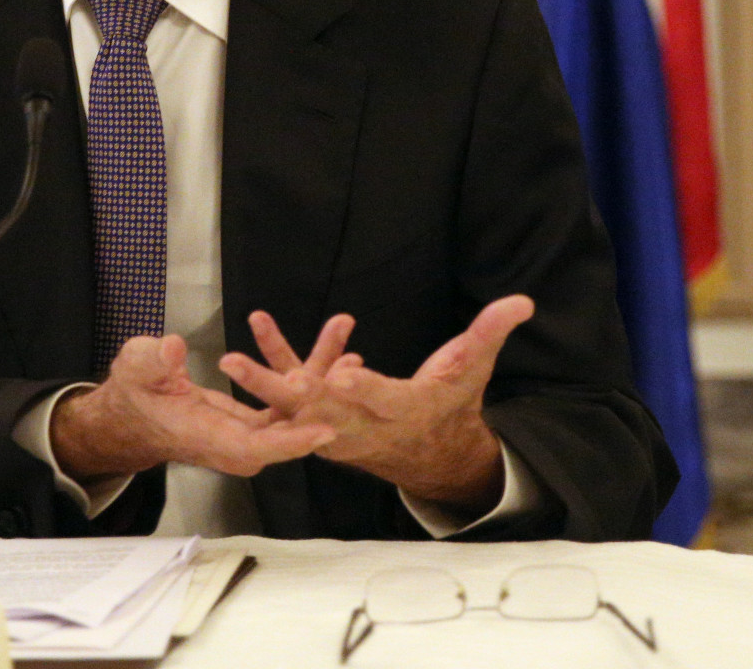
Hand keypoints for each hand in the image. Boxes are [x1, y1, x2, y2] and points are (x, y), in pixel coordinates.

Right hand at [49, 334, 334, 480]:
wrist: (135, 413)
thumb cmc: (135, 392)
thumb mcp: (137, 368)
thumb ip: (154, 361)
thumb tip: (172, 348)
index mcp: (210, 438)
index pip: (257, 448)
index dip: (293, 441)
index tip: (325, 428)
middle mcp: (237, 444)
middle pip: (288, 432)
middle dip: (323, 405)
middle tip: (354, 369)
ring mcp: (249, 436)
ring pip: (294, 417)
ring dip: (322, 386)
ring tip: (350, 349)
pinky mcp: (255, 424)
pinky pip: (289, 406)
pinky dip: (310, 382)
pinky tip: (334, 356)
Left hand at [218, 294, 535, 514]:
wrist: (430, 451)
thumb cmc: (452, 402)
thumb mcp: (474, 367)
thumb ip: (491, 331)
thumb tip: (523, 300)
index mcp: (402, 408)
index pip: (381, 399)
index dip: (362, 387)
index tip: (343, 373)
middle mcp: (362, 424)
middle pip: (320, 410)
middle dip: (287, 393)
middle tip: (252, 371)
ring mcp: (335, 428)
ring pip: (293, 409)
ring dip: (261, 385)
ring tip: (229, 359)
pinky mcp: (319, 423)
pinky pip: (288, 399)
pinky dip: (266, 373)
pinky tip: (246, 343)